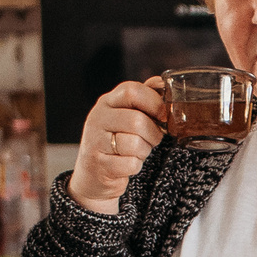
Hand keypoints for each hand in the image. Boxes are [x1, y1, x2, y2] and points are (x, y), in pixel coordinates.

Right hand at [71, 78, 167, 212]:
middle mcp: (98, 118)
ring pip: (135, 144)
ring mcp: (95, 141)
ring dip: (144, 151)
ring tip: (136, 151)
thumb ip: (143, 98)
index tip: (163, 115)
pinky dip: (136, 166)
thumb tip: (162, 82)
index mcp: (107, 102)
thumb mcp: (126, 115)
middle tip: (151, 139)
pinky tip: (127, 163)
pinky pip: (131, 164)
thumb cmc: (117, 140)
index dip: (154, 102)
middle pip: (137, 120)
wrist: (94, 173)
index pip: (132, 91)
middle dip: (153, 133)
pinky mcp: (99, 164)